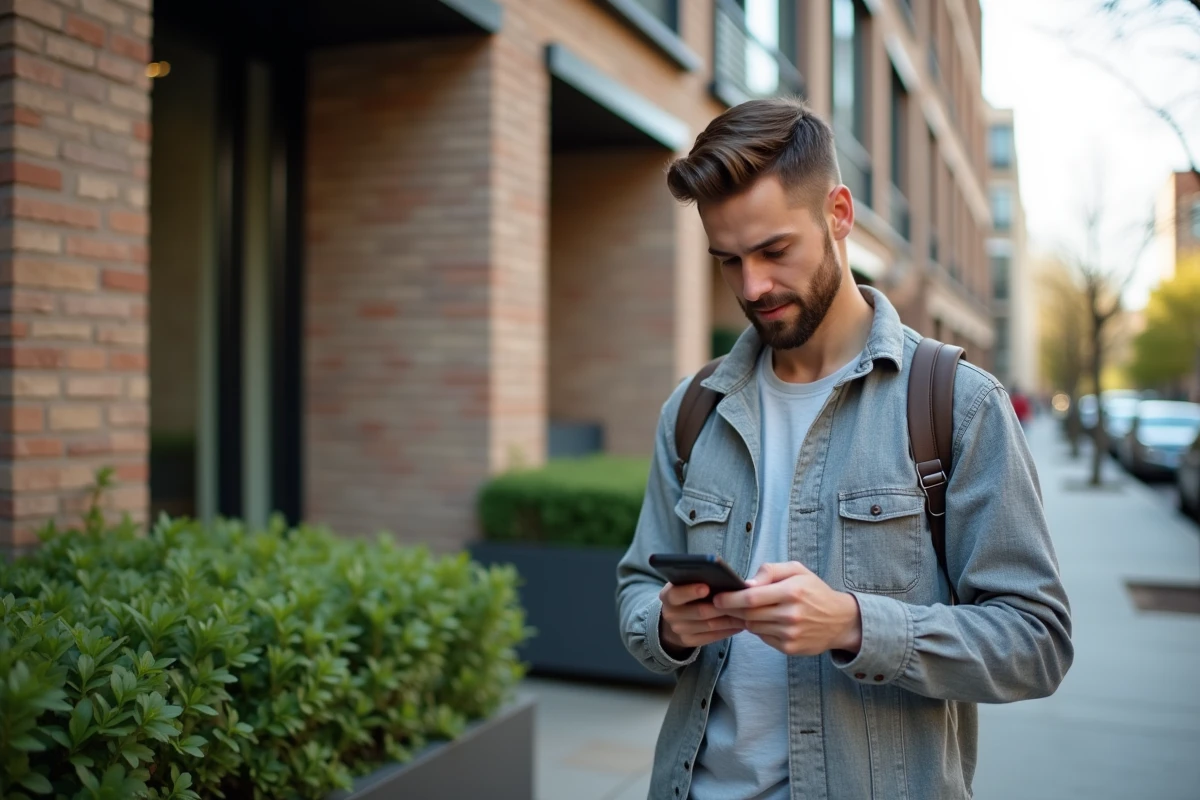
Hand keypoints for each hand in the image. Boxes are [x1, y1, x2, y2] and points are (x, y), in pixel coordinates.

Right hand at [658, 582, 745, 654]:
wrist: (674, 619)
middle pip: (699, 611)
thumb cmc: (687, 596)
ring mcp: (678, 630)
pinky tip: (740, 624)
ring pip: (709, 625)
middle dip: (722, 606)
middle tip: (740, 601)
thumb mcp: (685, 585)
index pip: (676, 594)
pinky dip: (728, 630)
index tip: (707, 587)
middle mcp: (670, 614)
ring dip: (730, 619)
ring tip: (747, 612)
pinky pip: (712, 637)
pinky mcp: (688, 641)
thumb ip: (697, 580)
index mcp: (667, 596)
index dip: (691, 591)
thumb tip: (723, 578)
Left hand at [712, 561, 861, 655]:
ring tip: (740, 611)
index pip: (751, 598)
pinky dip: (758, 630)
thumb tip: (746, 583)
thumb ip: (770, 571)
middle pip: (748, 615)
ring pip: (753, 627)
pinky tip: (761, 621)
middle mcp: (791, 614)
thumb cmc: (814, 591)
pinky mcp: (790, 648)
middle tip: (719, 605)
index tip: (716, 597)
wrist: (841, 620)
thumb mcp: (797, 570)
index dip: (730, 599)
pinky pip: (763, 638)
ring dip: (743, 619)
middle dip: (730, 610)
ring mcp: (791, 634)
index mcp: (792, 591)